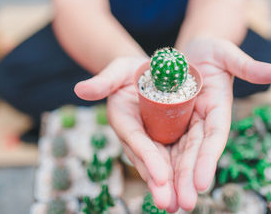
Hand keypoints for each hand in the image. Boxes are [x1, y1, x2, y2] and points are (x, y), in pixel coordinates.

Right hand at [74, 56, 178, 211]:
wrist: (145, 74)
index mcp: (123, 119)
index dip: (148, 158)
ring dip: (171, 185)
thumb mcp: (118, 70)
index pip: (136, 141)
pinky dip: (180, 173)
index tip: (160, 177)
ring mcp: (150, 139)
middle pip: (149, 160)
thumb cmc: (130, 71)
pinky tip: (190, 188)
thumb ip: (103, 81)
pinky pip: (173, 158)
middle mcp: (136, 135)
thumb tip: (80, 89)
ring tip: (181, 205)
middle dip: (159, 183)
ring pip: (162, 164)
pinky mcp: (164, 140)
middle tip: (169, 204)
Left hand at [170, 38, 270, 209]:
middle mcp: (204, 123)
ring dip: (174, 179)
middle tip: (182, 205)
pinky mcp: (171, 125)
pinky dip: (160, 164)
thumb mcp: (226, 53)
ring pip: (179, 155)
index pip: (215, 137)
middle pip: (195, 153)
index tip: (202, 183)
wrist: (191, 52)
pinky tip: (154, 183)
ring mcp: (187, 125)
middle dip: (188, 178)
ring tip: (167, 204)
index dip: (209, 159)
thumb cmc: (211, 50)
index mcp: (219, 109)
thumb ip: (248, 66)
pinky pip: (164, 146)